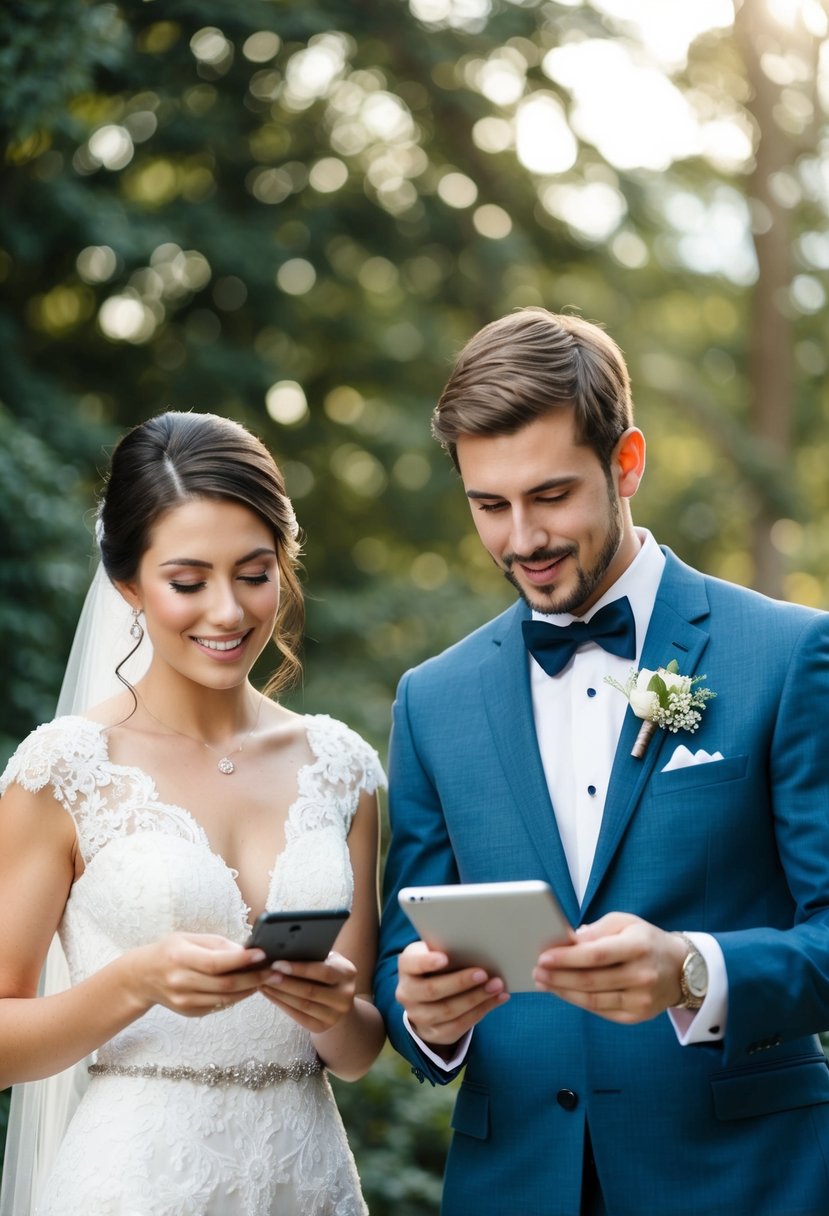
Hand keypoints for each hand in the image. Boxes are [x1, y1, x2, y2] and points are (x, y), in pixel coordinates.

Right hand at [132, 932, 266, 1017]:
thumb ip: (218, 945)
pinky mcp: (191, 1012)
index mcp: (180, 958)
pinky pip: (220, 1005)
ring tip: (269, 979)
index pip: (216, 962)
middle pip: (225, 984)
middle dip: (255, 978)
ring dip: (251, 989)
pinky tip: (249, 987)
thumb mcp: (189, 938)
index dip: (241, 960)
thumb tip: (246, 951)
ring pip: (226, 998)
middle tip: (276, 971)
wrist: (142, 977)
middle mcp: (181, 982)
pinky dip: (237, 996)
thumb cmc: (170, 951)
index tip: (263, 955)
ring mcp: (185, 1001)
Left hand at [258, 950, 358, 1032]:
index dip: (299, 968)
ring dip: (279, 994)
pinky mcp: (322, 1027)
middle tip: (265, 974)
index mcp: (348, 973)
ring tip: (262, 983)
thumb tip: (283, 949)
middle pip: (311, 991)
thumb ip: (313, 955)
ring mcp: (335, 1015)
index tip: (277, 963)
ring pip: (303, 1005)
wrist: (339, 999)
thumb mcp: (327, 960)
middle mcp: (345, 996)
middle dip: (285, 983)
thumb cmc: (327, 971)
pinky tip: (270, 994)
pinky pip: (299, 1016)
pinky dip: (282, 1004)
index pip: (323, 971)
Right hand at [395, 940, 507, 1049]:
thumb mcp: (435, 954)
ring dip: (476, 998)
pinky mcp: (434, 1033)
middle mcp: (407, 993)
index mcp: (406, 967)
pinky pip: (459, 1026)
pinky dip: (481, 1011)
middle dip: (460, 982)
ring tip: (497, 986)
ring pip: (448, 1011)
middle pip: (433, 990)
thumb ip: (447, 951)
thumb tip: (476, 948)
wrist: (426, 998)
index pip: (412, 963)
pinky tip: (497, 999)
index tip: (445, 958)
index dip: (427, 962)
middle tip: (484, 973)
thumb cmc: (438, 966)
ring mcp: (418, 1016)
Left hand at [533, 912, 685, 1023]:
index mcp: (638, 946)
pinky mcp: (637, 1016)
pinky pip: (601, 1010)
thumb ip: (595, 931)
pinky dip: (579, 1001)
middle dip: (558, 976)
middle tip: (537, 971)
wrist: (680, 968)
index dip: (567, 958)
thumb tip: (566, 940)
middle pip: (591, 980)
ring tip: (543, 982)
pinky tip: (563, 992)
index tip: (544, 956)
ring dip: (563, 992)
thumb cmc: (645, 940)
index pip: (597, 955)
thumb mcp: (625, 923)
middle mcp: (642, 975)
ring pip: (593, 1000)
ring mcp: (641, 1000)